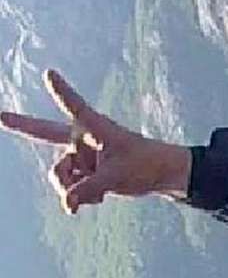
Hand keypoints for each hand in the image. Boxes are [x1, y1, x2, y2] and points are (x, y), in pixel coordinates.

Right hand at [0, 69, 192, 213]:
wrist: (161, 175)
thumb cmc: (146, 165)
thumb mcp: (117, 178)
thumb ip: (89, 190)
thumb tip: (66, 204)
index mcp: (94, 127)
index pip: (75, 107)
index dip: (61, 91)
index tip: (49, 73)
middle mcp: (82, 138)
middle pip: (45, 133)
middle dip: (21, 125)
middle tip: (0, 117)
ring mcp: (81, 155)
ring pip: (59, 174)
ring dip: (69, 187)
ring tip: (93, 195)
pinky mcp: (83, 171)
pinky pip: (70, 187)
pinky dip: (79, 196)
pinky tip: (99, 199)